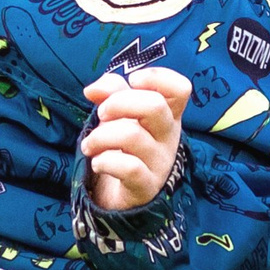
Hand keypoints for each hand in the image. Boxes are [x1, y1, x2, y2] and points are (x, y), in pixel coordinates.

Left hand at [81, 66, 189, 212]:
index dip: (156, 77)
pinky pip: (128, 167)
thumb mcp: (120, 113)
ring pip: (132, 135)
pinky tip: (97, 163)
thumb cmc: (124, 145)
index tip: (132, 81)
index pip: (180, 88)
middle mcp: (168, 136)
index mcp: (167, 114)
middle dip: (118, 103)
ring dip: (99, 136)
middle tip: (101, 114)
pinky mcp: (147, 185)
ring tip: (88, 145)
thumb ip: (110, 92)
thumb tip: (92, 89)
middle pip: (154, 105)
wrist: (124, 191)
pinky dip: (105, 161)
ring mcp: (160, 162)